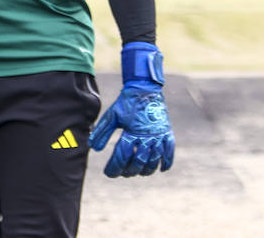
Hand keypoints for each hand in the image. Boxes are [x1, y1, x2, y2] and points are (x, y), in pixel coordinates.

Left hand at [90, 42, 174, 176]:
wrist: (144, 88)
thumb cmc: (126, 103)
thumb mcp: (111, 116)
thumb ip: (102, 132)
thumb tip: (93, 148)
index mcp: (131, 133)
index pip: (121, 157)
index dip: (114, 168)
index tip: (108, 173)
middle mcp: (146, 137)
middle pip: (138, 163)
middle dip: (129, 171)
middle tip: (123, 172)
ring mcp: (158, 136)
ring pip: (154, 161)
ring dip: (146, 170)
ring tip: (138, 172)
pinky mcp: (167, 133)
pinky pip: (169, 153)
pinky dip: (166, 163)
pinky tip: (160, 169)